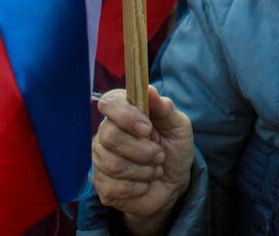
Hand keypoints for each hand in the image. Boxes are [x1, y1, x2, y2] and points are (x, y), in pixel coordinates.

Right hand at [93, 87, 193, 233]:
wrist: (173, 183)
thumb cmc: (173, 148)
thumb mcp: (178, 127)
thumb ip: (165, 109)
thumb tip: (150, 90)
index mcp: (123, 112)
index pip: (109, 103)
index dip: (127, 115)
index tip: (148, 128)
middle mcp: (106, 133)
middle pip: (110, 137)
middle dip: (143, 150)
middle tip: (160, 155)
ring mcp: (100, 159)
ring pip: (113, 164)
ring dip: (144, 170)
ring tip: (155, 169)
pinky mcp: (102, 185)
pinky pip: (114, 187)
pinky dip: (138, 187)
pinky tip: (145, 183)